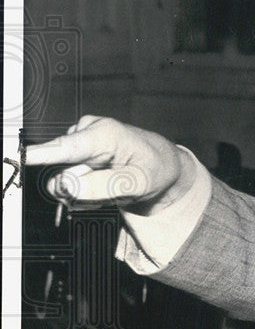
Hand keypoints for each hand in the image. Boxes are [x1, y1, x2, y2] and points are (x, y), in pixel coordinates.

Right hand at [24, 115, 195, 214]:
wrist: (161, 168)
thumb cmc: (154, 168)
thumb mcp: (140, 181)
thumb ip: (105, 186)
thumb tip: (68, 187)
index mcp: (103, 134)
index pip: (66, 147)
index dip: (40, 154)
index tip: (20, 158)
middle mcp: (84, 135)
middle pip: (63, 173)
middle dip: (81, 191)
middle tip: (111, 193)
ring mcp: (77, 147)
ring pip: (64, 183)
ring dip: (85, 194)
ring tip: (112, 190)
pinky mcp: (74, 159)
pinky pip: (68, 187)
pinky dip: (85, 194)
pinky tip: (103, 189)